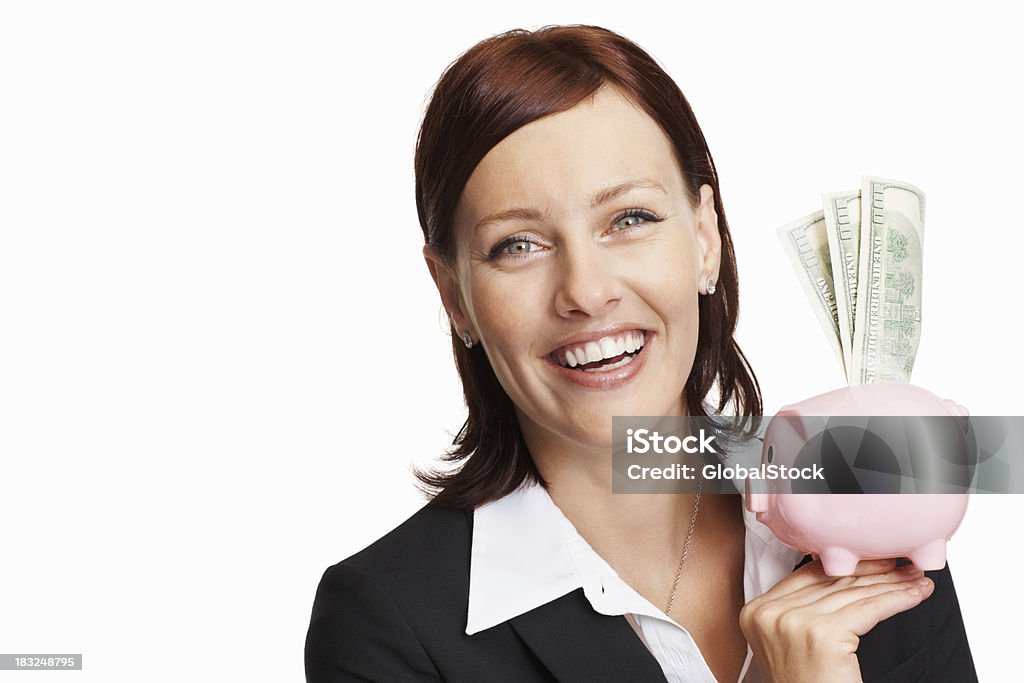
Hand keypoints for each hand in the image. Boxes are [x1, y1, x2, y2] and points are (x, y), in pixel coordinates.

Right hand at [739, 558, 933, 682]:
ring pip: (853, 594)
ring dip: (891, 585)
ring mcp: (793, 622)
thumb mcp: (789, 642)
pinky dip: (897, 600)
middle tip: (903, 567)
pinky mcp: (822, 635)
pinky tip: (914, 595)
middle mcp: (770, 613)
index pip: (808, 576)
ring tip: (915, 581)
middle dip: (873, 572)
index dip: (846, 565)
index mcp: (756, 611)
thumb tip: (843, 578)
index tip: (875, 561)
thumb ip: (801, 609)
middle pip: (831, 582)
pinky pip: (869, 609)